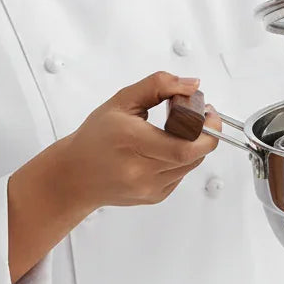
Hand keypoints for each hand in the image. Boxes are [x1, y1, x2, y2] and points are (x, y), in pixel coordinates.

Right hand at [60, 72, 220, 209]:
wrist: (75, 176)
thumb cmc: (96, 136)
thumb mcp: (122, 100)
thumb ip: (159, 86)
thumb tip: (192, 85)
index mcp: (132, 141)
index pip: (185, 146)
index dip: (206, 129)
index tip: (208, 112)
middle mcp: (141, 170)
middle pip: (193, 156)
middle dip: (206, 135)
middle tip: (204, 117)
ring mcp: (149, 188)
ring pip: (190, 165)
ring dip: (194, 145)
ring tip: (182, 129)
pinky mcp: (154, 197)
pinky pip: (180, 175)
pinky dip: (181, 159)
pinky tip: (165, 148)